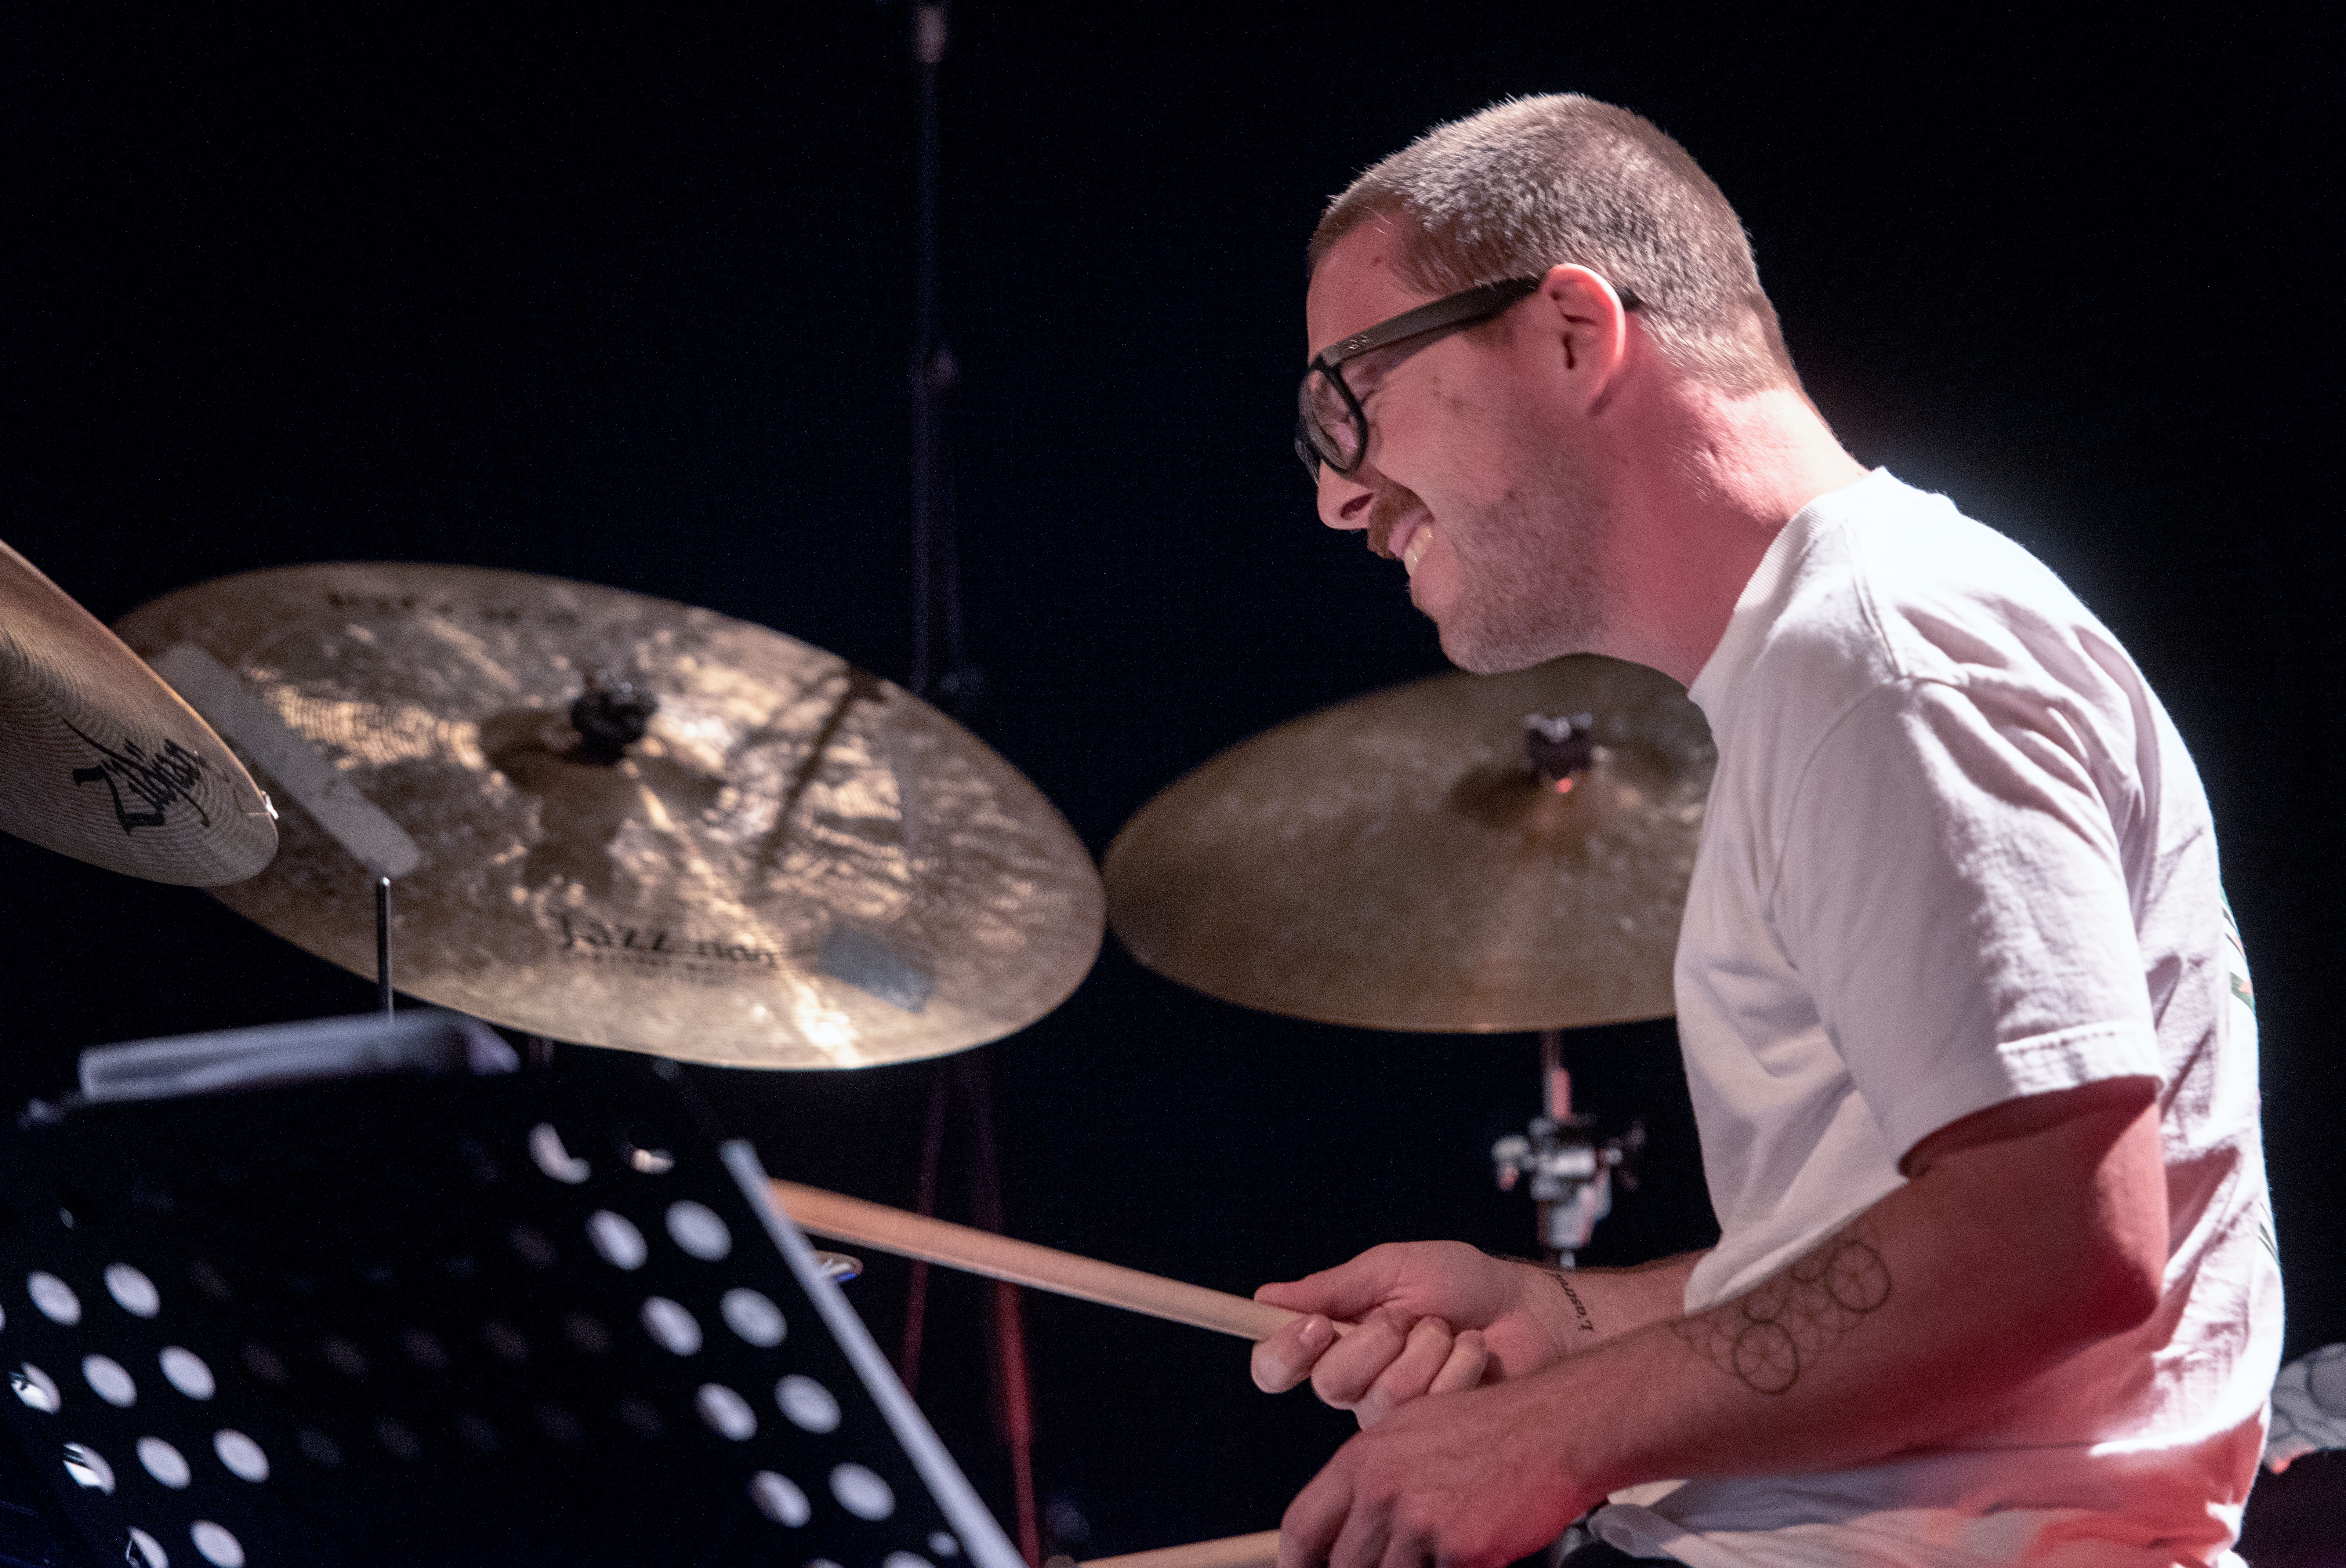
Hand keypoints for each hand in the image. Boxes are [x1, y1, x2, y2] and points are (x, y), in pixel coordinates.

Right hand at [1252, 1243, 1570, 1424]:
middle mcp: (1356, 1383)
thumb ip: (1334, 1287)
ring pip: (1381, 1399)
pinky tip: (1471, 1352)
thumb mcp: (1394, 1268)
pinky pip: (1427, 1410)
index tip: (1318, 1325)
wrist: (1529, 1311)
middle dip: (1375, 1340)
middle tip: (1406, 1317)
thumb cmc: (1463, 1284)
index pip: (1275, 1367)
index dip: (1284, 1353)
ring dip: (1424, 1350)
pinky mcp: (1434, 1436)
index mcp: (1335, 1342)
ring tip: (1448, 1330)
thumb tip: (1266, 1297)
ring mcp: (1394, 1416)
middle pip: (1328, 1385)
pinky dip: (1456, 1367)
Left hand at [1279, 1376, 1594, 1567]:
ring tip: (1434, 1551)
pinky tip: (1467, 1552)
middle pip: (1344, 1565)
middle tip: (1388, 1563)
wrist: (1553, 1427)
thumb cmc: (1491, 1427)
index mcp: (1363, 1458)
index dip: (1298, 1561)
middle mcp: (1382, 1490)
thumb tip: (1350, 1524)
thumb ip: (1373, 1478)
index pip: (1303, 1526)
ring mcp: (1420, 1522)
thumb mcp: (1411, 1433)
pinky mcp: (1459, 1548)